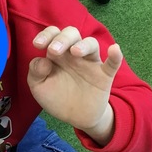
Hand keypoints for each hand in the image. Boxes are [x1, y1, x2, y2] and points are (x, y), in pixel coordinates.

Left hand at [27, 26, 122, 142]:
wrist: (75, 117)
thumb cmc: (56, 97)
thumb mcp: (39, 86)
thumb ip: (35, 72)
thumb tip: (42, 60)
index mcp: (57, 53)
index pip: (53, 34)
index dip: (46, 35)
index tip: (37, 45)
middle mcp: (73, 54)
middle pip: (72, 34)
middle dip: (62, 39)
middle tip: (54, 51)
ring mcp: (90, 63)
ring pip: (91, 44)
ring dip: (83, 45)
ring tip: (75, 52)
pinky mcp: (104, 76)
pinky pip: (112, 63)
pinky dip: (116, 56)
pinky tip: (114, 49)